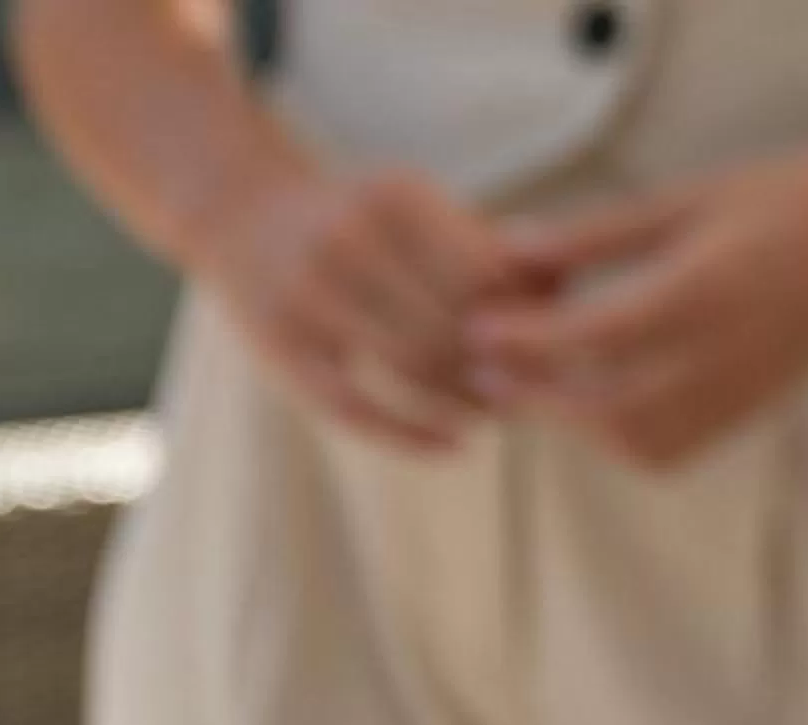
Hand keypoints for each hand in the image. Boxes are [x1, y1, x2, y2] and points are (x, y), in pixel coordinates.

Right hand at [199, 169, 525, 452]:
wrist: (239, 212)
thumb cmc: (361, 221)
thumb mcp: (418, 211)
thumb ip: (491, 247)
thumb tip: (568, 285)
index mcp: (394, 195)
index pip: (487, 273)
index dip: (527, 321)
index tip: (556, 349)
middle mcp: (346, 235)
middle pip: (455, 321)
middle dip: (503, 367)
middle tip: (537, 395)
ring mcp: (306, 291)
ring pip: (413, 364)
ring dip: (469, 402)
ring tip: (501, 416)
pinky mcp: (278, 345)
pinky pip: (355, 408)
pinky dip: (411, 435)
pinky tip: (455, 446)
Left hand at [467, 148, 807, 469]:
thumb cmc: (782, 201)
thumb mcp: (683, 201)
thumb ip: (596, 235)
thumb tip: (509, 251)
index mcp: (705, 295)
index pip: (594, 339)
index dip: (526, 343)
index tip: (476, 329)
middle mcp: (724, 361)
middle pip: (612, 415)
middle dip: (544, 401)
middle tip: (490, 371)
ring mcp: (742, 396)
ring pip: (641, 446)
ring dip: (581, 427)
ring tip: (540, 387)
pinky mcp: (751, 414)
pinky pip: (672, 450)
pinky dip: (622, 438)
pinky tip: (596, 401)